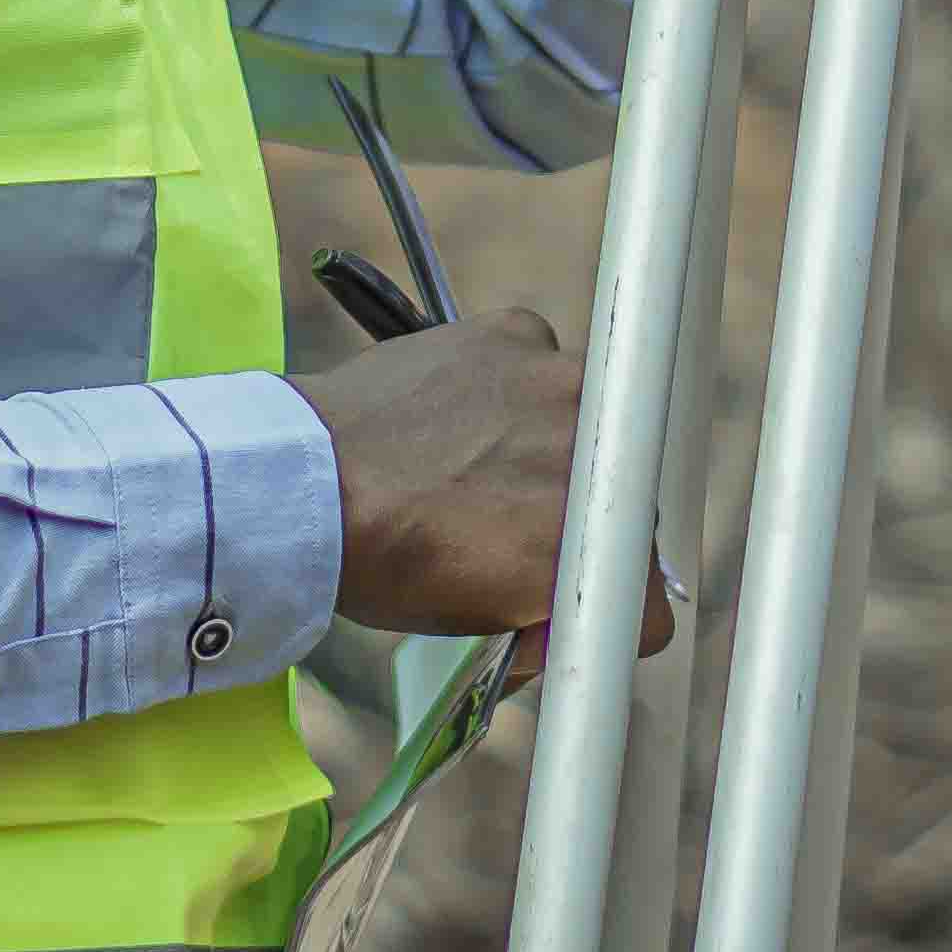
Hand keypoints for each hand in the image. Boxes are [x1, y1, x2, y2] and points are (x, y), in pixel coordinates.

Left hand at [302, 305, 675, 647]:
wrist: (309, 483)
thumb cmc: (382, 559)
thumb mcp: (474, 617)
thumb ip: (541, 605)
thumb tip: (551, 612)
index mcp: (592, 548)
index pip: (643, 592)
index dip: (601, 608)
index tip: (557, 605)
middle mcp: (599, 458)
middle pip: (614, 497)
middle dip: (571, 516)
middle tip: (503, 527)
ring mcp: (562, 382)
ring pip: (582, 420)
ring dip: (545, 442)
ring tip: (470, 461)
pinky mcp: (520, 334)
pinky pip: (535, 361)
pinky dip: (507, 386)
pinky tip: (455, 412)